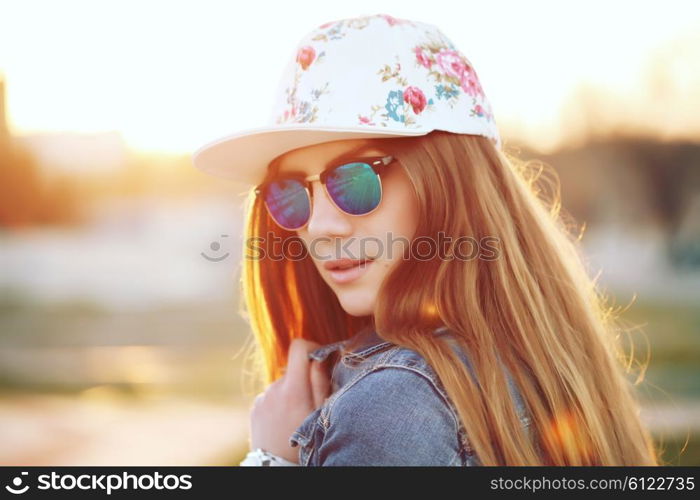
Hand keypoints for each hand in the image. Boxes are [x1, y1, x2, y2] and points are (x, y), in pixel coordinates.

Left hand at [249, 338, 331, 462]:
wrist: (274, 467)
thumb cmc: (304, 443)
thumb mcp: (320, 413)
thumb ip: (320, 382)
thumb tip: (320, 356)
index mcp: (293, 388)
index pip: (298, 346)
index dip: (312, 347)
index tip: (320, 361)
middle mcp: (274, 388)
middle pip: (293, 369)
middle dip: (304, 379)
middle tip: (311, 402)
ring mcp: (262, 397)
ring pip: (283, 384)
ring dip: (292, 393)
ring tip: (296, 417)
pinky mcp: (255, 406)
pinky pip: (272, 396)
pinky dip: (280, 403)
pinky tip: (283, 421)